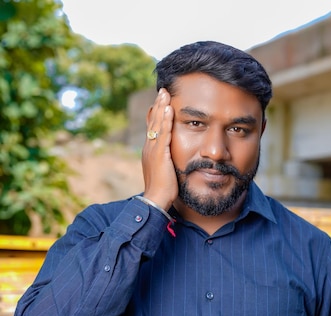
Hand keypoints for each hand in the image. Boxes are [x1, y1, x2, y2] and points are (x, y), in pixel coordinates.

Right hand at [141, 88, 177, 209]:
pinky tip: (169, 110)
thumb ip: (167, 160)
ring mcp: (153, 150)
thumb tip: (173, 156)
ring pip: (157, 124)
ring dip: (161, 108)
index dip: (158, 113)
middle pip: (153, 121)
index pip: (154, 127)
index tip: (162, 101)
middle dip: (158, 105)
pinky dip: (166, 121)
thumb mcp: (165, 170)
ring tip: (165, 94)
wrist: (156, 201)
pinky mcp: (159, 155)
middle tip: (163, 91)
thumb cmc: (163, 188)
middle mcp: (149, 147)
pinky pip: (163, 134)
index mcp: (151, 150)